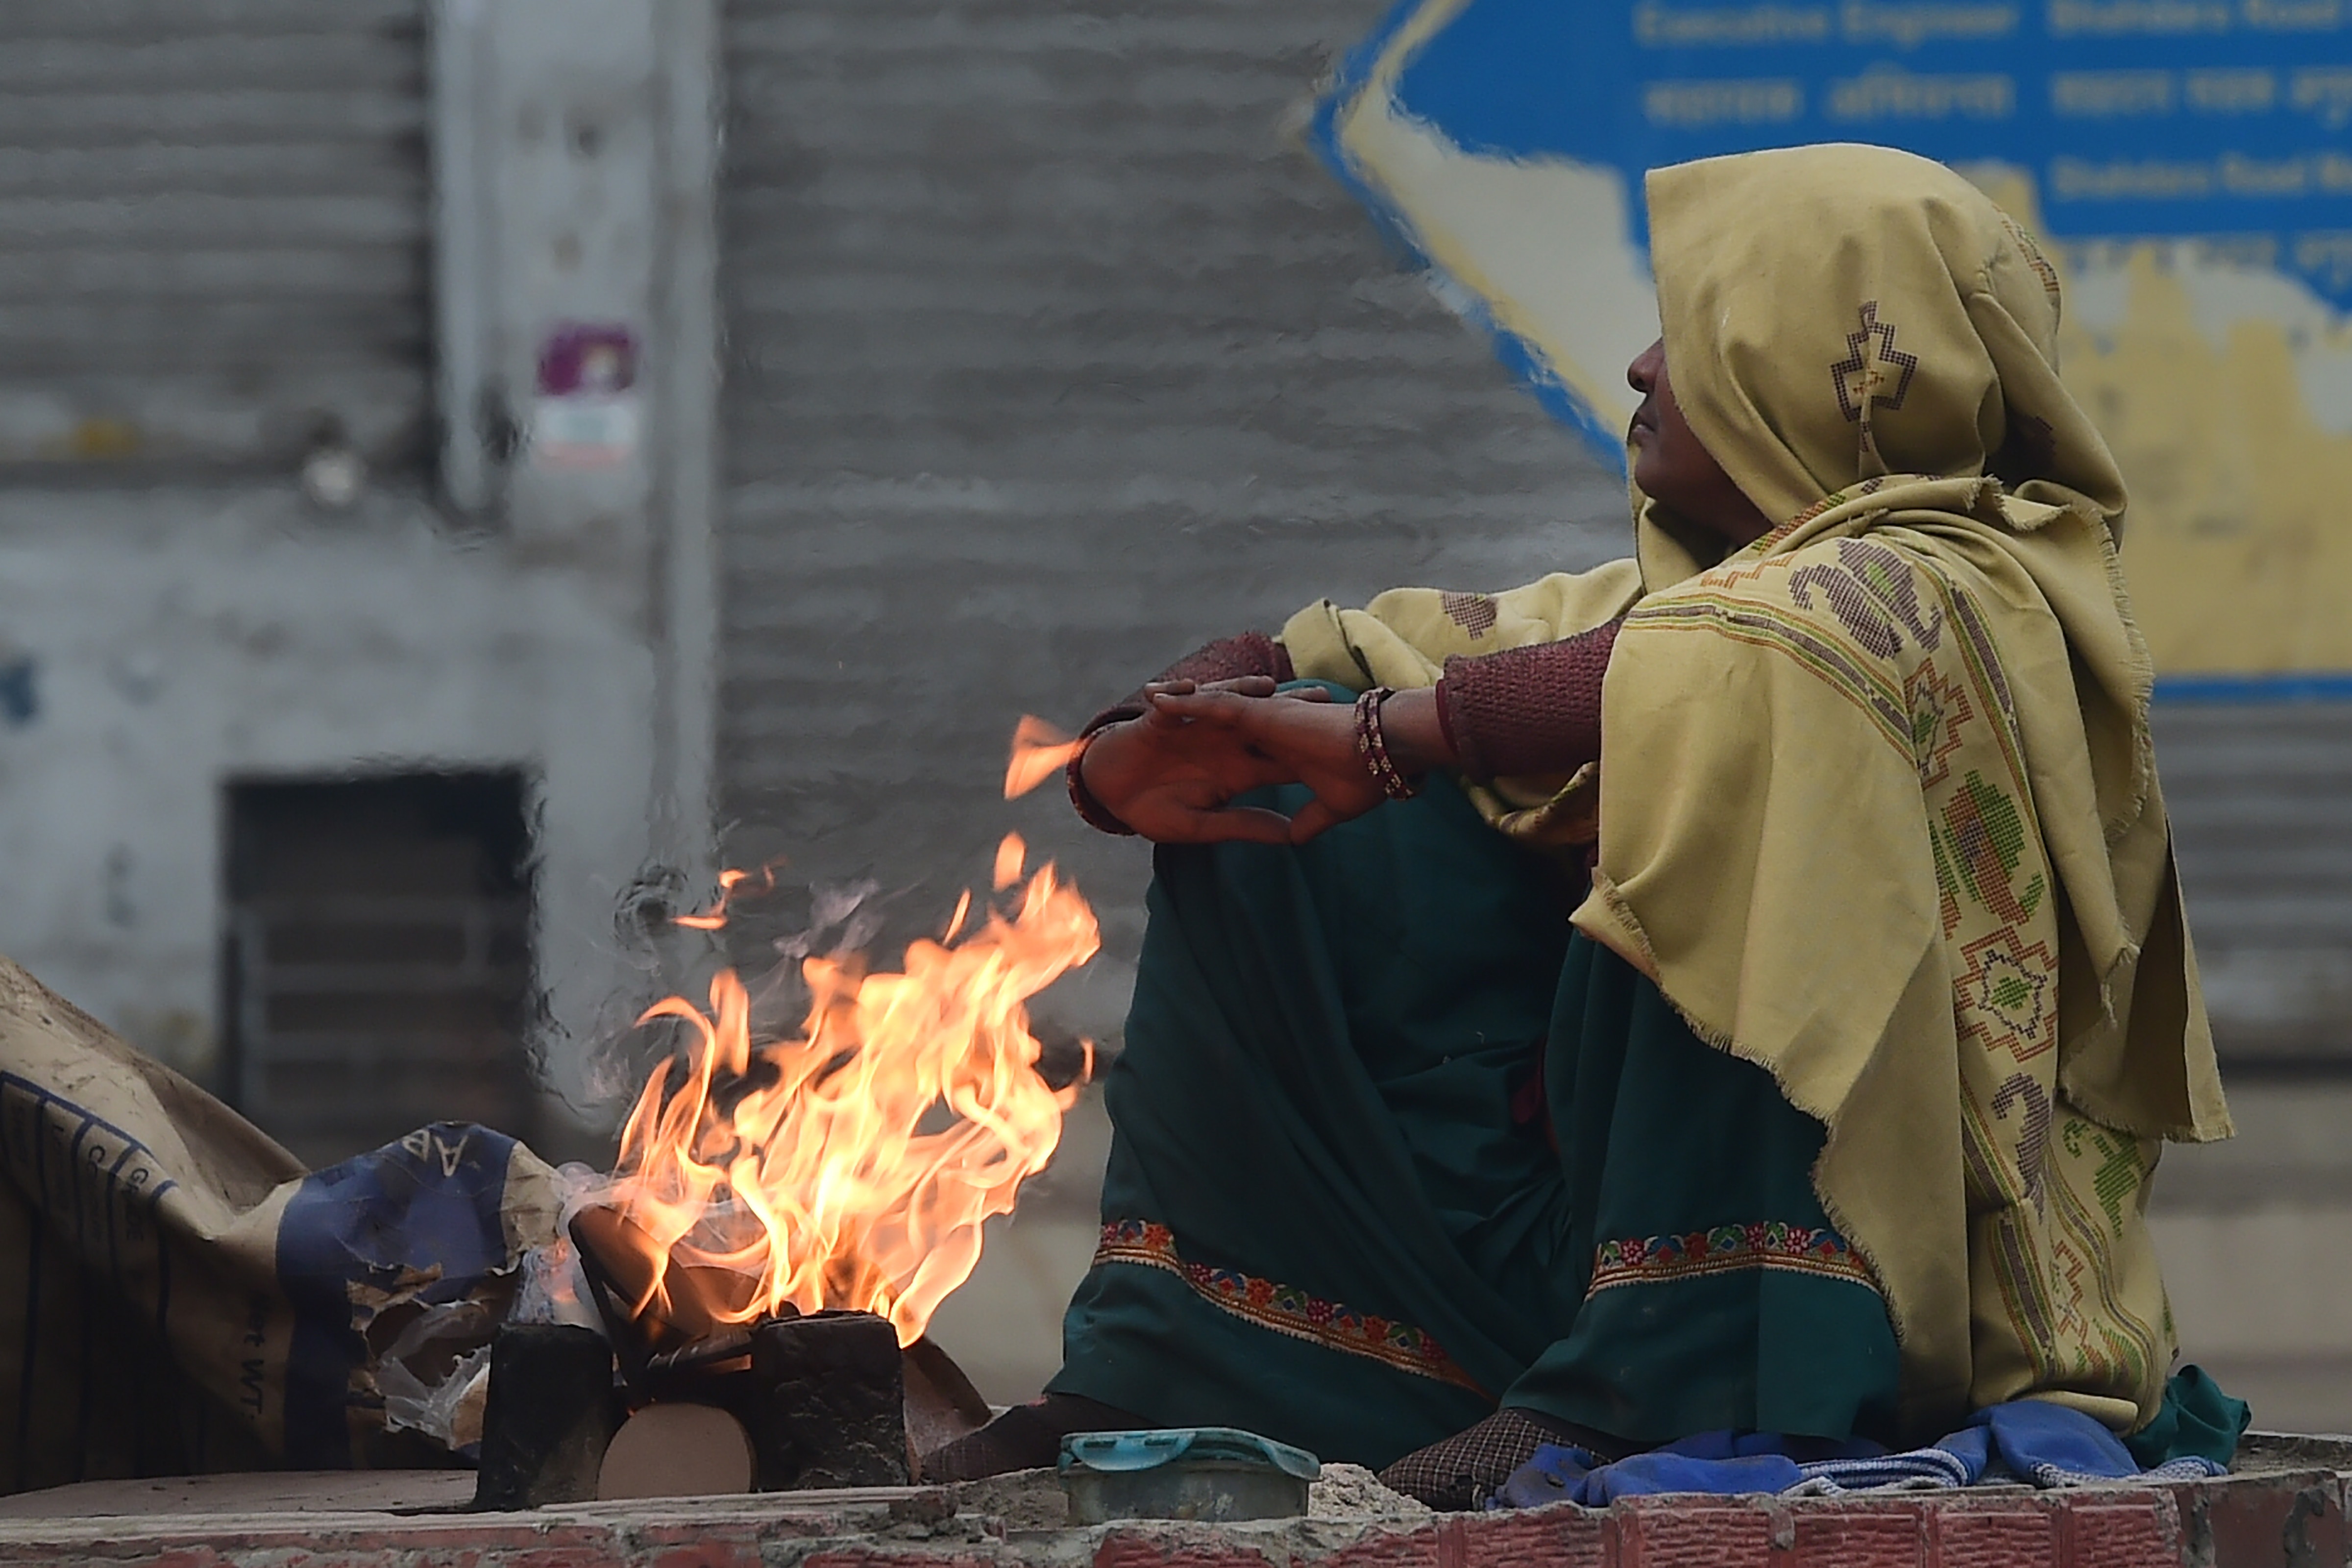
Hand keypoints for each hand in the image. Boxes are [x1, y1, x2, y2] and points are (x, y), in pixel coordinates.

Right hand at [1078, 677, 1331, 843]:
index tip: (1343, 749)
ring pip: (1225, 705)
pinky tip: (1193, 688)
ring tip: (1263, 686)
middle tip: (1324, 697)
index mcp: (1238, 770)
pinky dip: (1181, 695)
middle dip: (1290, 708)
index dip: (1310, 753)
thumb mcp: (1203, 826)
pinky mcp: (1161, 721)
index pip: (1279, 759)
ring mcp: (1194, 729)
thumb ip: (1245, 825)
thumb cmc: (1156, 810)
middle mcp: (1223, 744)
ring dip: (1242, 693)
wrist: (1112, 794)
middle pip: (1263, 722)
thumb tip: (1291, 837)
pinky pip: (1173, 705)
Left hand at [1137, 683, 1456, 842]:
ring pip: (1209, 711)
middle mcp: (1266, 734)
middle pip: (1216, 731)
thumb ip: (1307, 821)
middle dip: (1186, 733)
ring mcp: (1261, 720)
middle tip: (1151, 737)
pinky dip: (1182, 701)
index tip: (1185, 777)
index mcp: (1280, 758)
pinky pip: (1210, 703)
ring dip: (1176, 709)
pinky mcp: (1259, 711)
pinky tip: (1153, 700)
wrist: (1382, 755)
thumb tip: (1292, 839)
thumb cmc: (1365, 780)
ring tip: (1142, 709)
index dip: (1214, 766)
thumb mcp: (1330, 809)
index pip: (1240, 761)